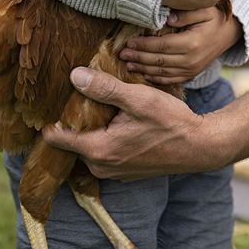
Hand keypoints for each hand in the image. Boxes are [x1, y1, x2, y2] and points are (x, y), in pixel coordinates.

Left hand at [42, 68, 218, 179]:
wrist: (199, 147)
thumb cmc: (171, 122)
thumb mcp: (138, 98)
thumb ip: (105, 88)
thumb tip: (74, 75)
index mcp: (100, 150)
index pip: (57, 138)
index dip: (51, 119)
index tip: (49, 103)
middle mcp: (102, 166)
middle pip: (73, 142)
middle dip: (73, 122)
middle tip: (76, 98)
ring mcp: (114, 172)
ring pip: (89, 148)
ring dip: (91, 131)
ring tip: (98, 107)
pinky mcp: (125, 173)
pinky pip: (104, 155)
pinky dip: (105, 139)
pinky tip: (117, 122)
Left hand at [119, 7, 242, 84]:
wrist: (229, 35)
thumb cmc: (214, 19)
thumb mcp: (204, 10)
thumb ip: (186, 13)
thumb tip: (167, 18)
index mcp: (192, 43)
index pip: (161, 45)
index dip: (143, 45)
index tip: (128, 42)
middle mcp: (191, 59)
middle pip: (158, 60)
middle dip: (138, 58)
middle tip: (122, 55)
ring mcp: (191, 69)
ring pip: (162, 72)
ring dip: (143, 69)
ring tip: (128, 65)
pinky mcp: (191, 75)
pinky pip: (170, 80)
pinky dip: (155, 79)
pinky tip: (143, 75)